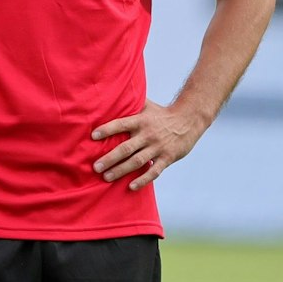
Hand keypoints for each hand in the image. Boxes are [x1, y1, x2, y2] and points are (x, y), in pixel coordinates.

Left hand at [92, 100, 206, 190]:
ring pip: (137, 161)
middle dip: (110, 158)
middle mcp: (148, 134)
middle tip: (95, 167)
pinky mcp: (167, 158)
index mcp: (141, 120)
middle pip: (126, 148)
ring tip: (106, 177)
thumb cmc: (162, 114)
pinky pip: (154, 171)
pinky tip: (131, 187)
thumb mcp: (147, 106)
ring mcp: (158, 147)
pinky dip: (142, 180)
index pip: (121, 124)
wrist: (189, 120)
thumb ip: (131, 103)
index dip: (107, 129)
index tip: (93, 136)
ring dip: (121, 170)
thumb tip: (112, 94)